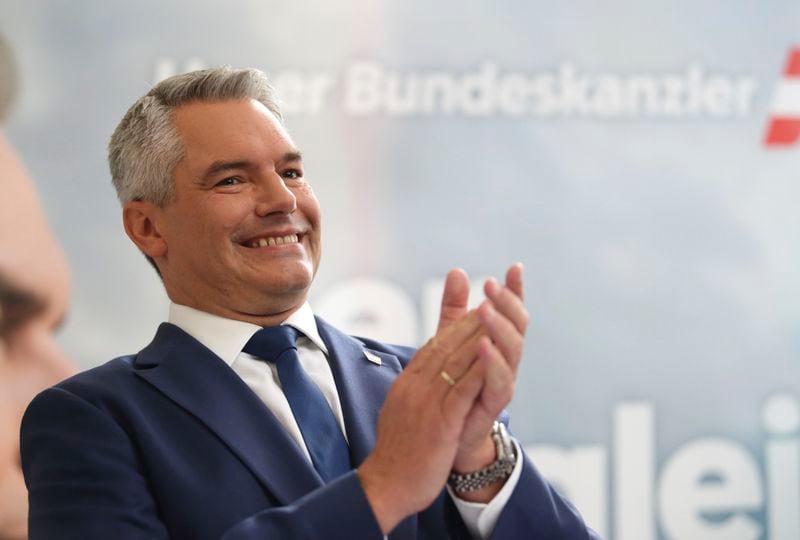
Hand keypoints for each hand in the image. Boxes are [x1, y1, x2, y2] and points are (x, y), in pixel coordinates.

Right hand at [357, 309, 492, 532]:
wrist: (385, 485)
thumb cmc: (398, 450)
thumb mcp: (404, 408)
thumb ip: (417, 383)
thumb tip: (426, 365)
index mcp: (408, 382)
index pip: (435, 344)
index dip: (457, 323)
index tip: (476, 306)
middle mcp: (415, 386)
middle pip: (446, 345)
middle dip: (471, 320)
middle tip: (492, 297)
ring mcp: (426, 403)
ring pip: (455, 361)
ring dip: (477, 335)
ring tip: (496, 313)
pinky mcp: (440, 423)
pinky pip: (462, 391)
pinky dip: (478, 369)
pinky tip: (492, 353)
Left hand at [437, 265, 527, 487]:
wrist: (449, 434)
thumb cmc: (453, 384)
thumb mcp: (450, 340)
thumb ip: (454, 309)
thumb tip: (457, 271)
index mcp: (498, 342)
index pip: (511, 311)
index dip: (515, 290)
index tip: (514, 267)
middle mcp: (507, 359)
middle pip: (517, 326)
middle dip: (507, 303)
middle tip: (490, 285)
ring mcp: (504, 380)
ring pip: (512, 350)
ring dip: (500, 328)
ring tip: (486, 309)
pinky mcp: (495, 402)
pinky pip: (499, 380)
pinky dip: (492, 362)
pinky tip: (482, 345)